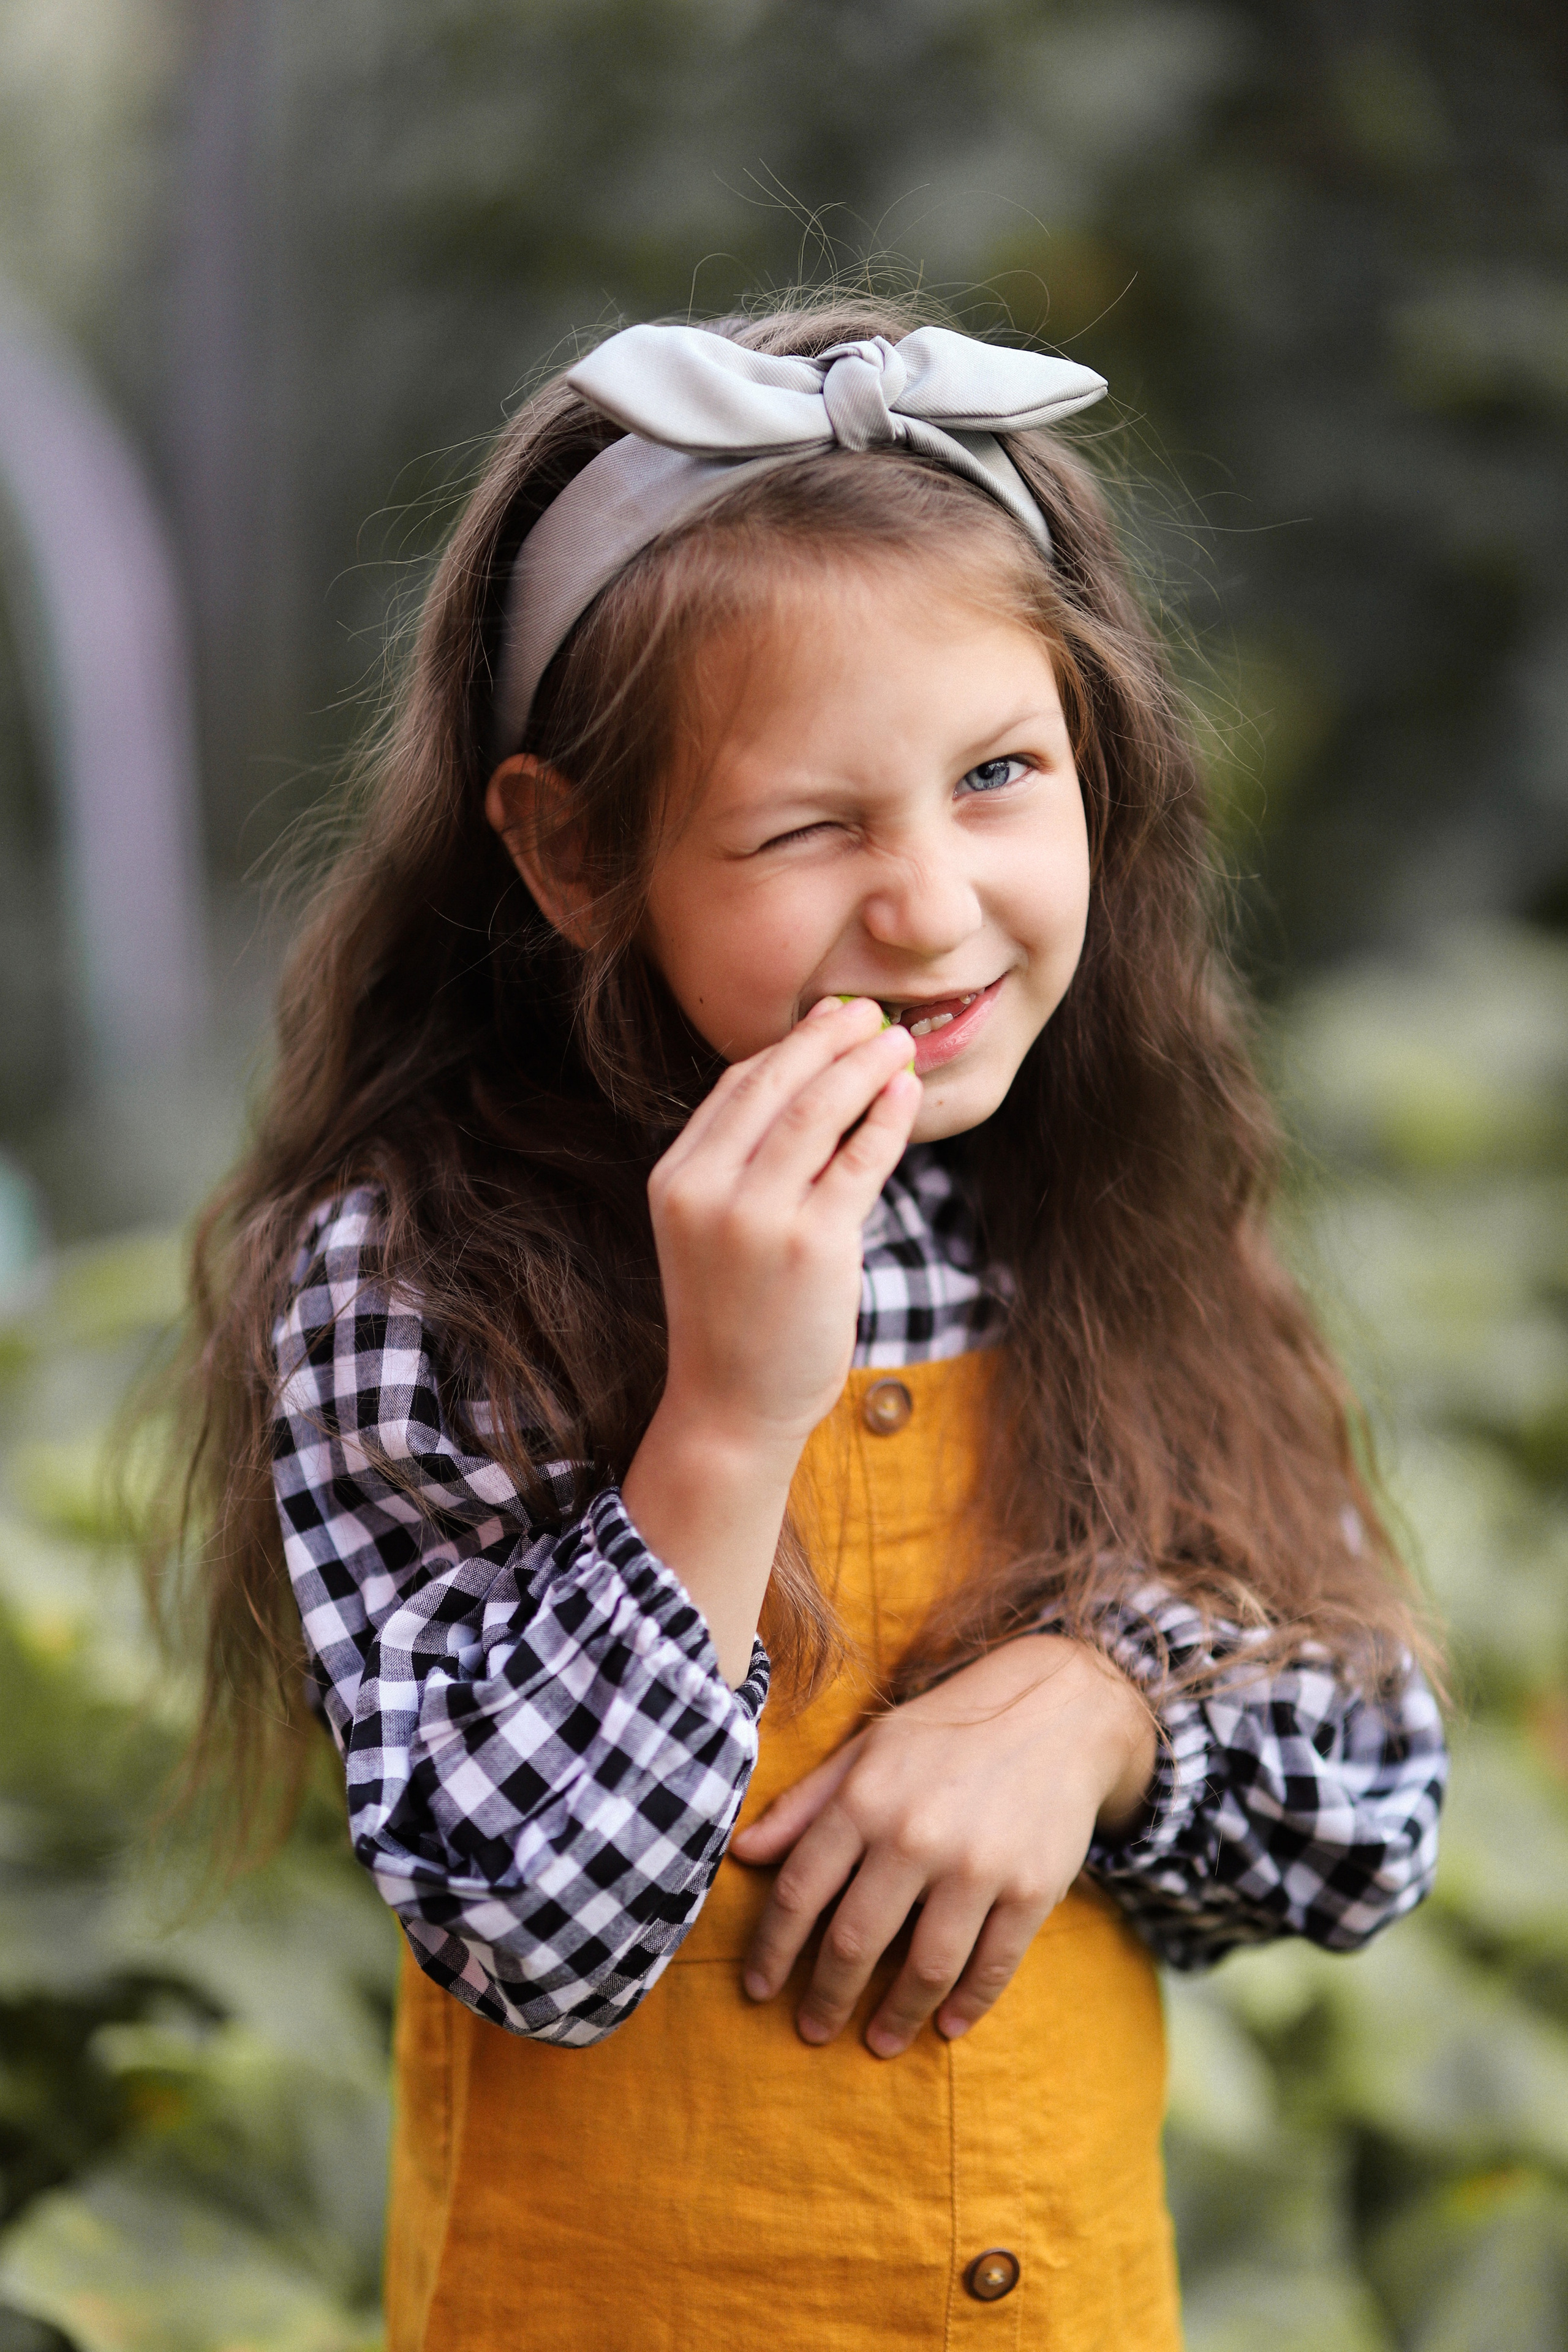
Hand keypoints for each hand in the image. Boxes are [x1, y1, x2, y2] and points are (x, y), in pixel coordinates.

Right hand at [648, 995, 918, 1448]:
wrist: (730, 1408)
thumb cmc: (733, 1319)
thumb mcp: (710, 1231)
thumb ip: (739, 1167)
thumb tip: (804, 1091)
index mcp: (676, 1178)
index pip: (736, 1086)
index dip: (789, 1045)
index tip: (830, 1021)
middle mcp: (708, 1189)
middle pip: (777, 1083)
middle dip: (830, 1037)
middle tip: (872, 1014)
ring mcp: (758, 1216)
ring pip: (820, 1110)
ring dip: (865, 1065)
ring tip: (900, 1042)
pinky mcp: (813, 1245)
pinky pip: (859, 1161)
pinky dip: (887, 1119)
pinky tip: (907, 1094)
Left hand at [731, 1635, 1156, 2055]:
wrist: (1057, 1710)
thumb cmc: (947, 1732)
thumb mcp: (867, 1749)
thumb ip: (804, 1804)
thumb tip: (743, 1852)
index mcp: (865, 1799)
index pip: (800, 1891)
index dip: (772, 1950)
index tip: (757, 1990)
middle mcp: (915, 1835)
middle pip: (854, 1942)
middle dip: (826, 1998)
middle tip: (811, 2030)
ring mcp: (978, 1866)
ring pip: (924, 1968)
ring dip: (895, 2017)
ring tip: (878, 2040)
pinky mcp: (1032, 1888)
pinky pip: (992, 1966)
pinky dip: (966, 2005)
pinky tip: (945, 2026)